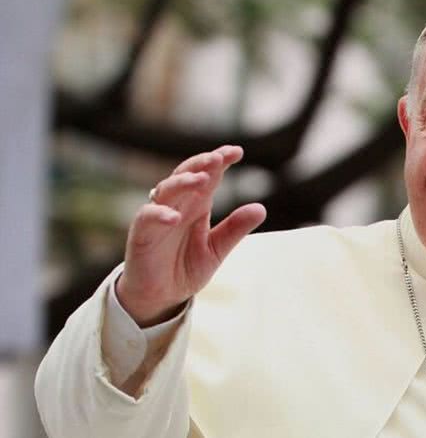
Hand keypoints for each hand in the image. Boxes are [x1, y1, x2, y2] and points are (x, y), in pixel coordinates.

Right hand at [116, 145, 266, 326]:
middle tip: (218, 158)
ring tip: (201, 179)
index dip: (220, 161)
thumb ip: (235, 229)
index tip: (237, 151)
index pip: (208, 175)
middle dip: (201, 164)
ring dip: (182, 183)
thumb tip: (261, 208)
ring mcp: (158, 217)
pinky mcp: (142, 234)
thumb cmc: (185, 268)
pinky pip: (147, 218)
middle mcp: (177, 205)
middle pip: (186, 174)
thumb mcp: (217, 249)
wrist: (161, 296)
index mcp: (197, 205)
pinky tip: (175, 217)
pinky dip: (159, 214)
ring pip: (166, 190)